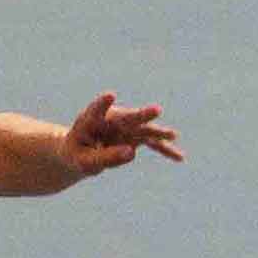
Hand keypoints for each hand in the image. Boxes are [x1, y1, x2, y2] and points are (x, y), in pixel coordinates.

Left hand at [60, 91, 181, 174]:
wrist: (81, 153)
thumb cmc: (77, 155)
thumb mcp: (84, 162)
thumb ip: (105, 158)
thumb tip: (132, 152)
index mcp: (90, 120)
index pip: (96, 110)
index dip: (103, 104)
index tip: (110, 96)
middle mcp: (112, 119)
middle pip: (128, 117)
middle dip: (142, 115)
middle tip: (156, 110)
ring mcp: (126, 127)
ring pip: (144, 129)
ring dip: (158, 132)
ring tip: (173, 135)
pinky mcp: (135, 136)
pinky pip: (152, 143)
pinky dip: (164, 150)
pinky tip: (180, 158)